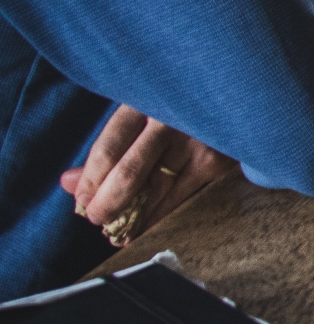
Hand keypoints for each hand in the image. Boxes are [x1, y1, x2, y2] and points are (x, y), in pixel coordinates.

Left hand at [60, 105, 240, 243]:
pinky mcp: (218, 160)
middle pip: (132, 172)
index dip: (92, 179)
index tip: (82, 199)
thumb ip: (108, 147)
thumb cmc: (177, 105)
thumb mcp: (141, 113)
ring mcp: (198, 141)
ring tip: (118, 232)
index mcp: (145, 101)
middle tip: (97, 218)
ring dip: (133, 216)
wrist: (236, 92)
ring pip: (157, 189)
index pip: (110, 146)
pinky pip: (182, 196)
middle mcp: (171, 120)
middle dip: (109, 203)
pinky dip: (160, 216)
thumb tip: (68, 182)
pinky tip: (144, 228)